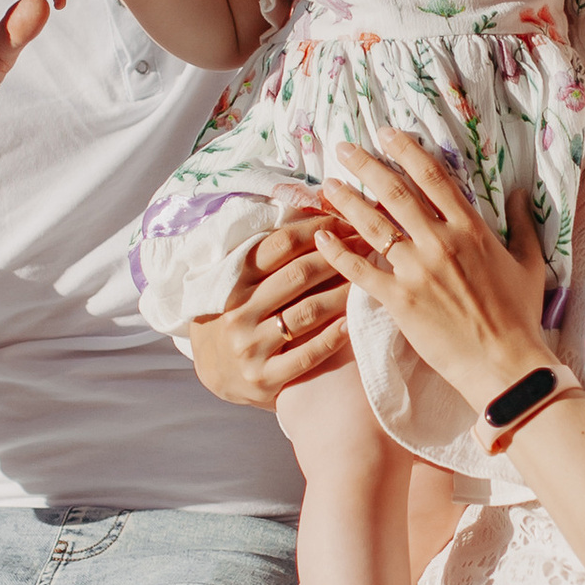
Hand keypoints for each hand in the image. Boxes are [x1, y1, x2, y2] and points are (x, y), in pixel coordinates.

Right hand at [187, 210, 351, 405]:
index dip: (318, 229)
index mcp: (234, 280)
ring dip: (343, 293)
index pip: (280, 244)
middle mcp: (239, 311)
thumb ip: (273, 252)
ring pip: (308, 312)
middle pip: (299, 274)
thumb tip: (316, 206)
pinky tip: (354, 322)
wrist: (216, 370)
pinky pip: (308, 355)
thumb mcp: (243, 280)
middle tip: (367, 246)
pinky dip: (335, 336)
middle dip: (338, 257)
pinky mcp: (264, 378)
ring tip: (368, 280)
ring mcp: (250, 346)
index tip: (346, 221)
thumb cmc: (240, 314)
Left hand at [320, 139, 551, 410]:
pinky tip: (321, 236)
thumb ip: (523, 225)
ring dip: (346, 201)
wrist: (505, 364)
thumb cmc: (520, 316)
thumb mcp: (529, 264)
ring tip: (327, 184)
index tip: (386, 134)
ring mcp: (417, 271)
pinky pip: (360, 271)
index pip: (433, 178)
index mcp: (471, 230)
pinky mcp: (399, 301)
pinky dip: (337, 252)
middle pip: (394, 194)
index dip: (406, 151)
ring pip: (372, 226)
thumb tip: (521, 193)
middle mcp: (440, 243)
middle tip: (344, 148)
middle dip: (365, 166)